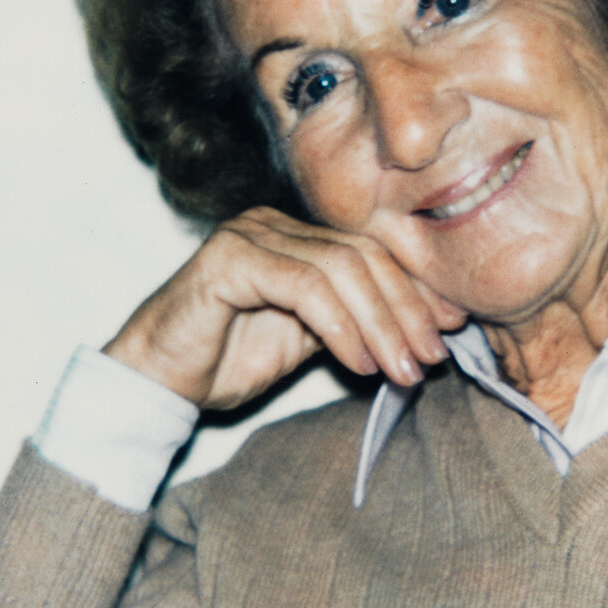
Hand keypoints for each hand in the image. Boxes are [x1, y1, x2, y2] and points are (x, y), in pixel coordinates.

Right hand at [102, 207, 466, 410]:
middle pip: (364, 255)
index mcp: (296, 236)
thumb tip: (431, 325)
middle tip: (430, 360)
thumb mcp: (310, 341)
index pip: (373, 251)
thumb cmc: (227, 361)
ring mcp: (250, 235)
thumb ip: (358, 323)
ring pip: (341, 268)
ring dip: (380, 323)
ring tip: (400, 369)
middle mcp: (274, 223)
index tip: (450, 332)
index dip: (416, 290)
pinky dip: (341, 326)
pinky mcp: (229, 259)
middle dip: (405, 310)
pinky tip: (358, 362)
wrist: (158, 383)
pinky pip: (304, 287)